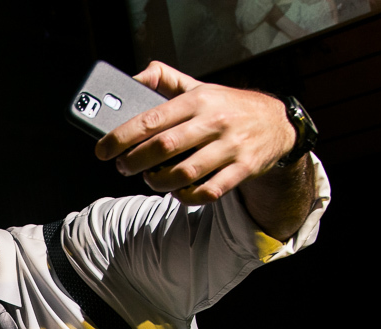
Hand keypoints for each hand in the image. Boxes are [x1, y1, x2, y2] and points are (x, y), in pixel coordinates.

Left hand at [94, 61, 296, 205]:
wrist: (277, 124)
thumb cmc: (227, 106)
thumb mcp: (200, 86)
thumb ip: (166, 80)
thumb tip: (134, 79)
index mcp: (199, 99)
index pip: (152, 118)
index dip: (122, 136)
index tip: (103, 149)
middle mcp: (215, 121)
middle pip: (164, 148)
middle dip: (135, 162)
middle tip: (122, 167)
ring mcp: (230, 147)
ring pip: (184, 174)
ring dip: (158, 183)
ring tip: (149, 179)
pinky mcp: (243, 169)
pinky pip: (208, 192)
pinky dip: (186, 197)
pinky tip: (176, 192)